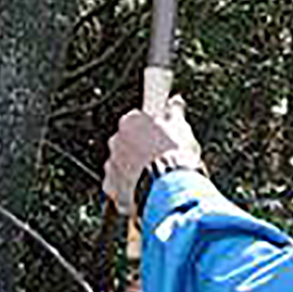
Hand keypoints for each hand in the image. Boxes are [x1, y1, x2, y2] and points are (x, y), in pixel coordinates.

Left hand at [103, 95, 202, 214]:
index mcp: (131, 121)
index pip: (138, 120)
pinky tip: (145, 189)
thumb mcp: (182, 128)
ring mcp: (111, 163)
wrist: (169, 189)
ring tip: (155, 178)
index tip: (159, 135)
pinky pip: (118, 184)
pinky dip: (128, 188)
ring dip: (134, 169)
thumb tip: (175, 102)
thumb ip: (175, 112)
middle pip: (128, 142)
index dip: (150, 129)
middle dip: (140, 150)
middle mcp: (116, 140)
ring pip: (122, 164)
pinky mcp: (110, 186)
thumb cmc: (175, 156)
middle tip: (159, 158)